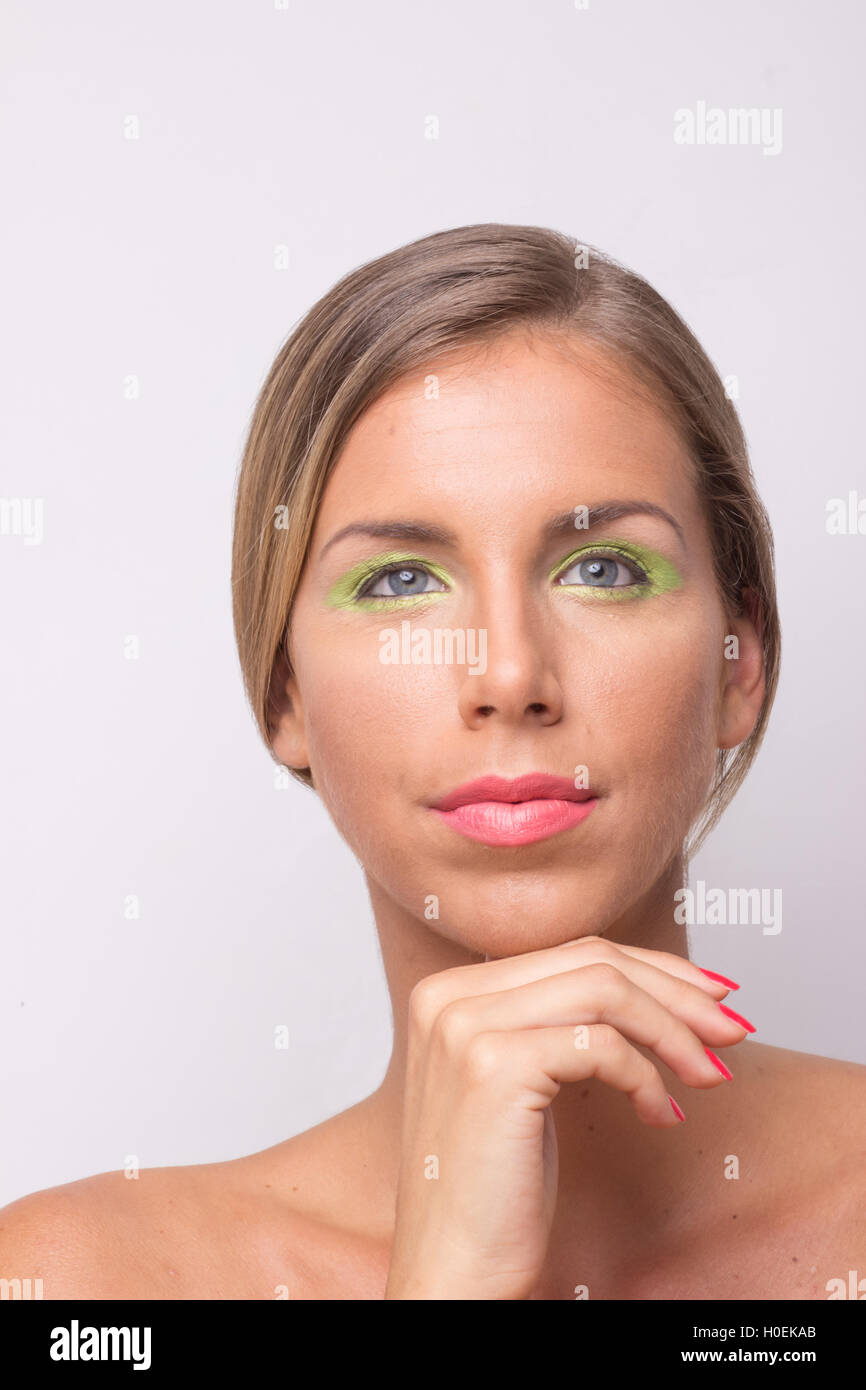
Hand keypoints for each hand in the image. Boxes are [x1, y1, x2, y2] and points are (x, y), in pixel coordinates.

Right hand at [384, 935, 750, 1299]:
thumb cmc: (494, 1189)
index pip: (573, 951)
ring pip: (605, 992)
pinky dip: (646, 1076)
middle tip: (732, 1030)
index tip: (710, 996)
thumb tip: (655, 987)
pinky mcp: (493, 1066)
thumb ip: (559, 1022)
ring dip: (674, 1032)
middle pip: (593, 961)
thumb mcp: (526, 1081)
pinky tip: (661, 1114)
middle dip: (677, 992)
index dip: (654, 969)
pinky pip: (600, 1046)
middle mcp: (447, 996)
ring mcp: (464, 1027)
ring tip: (709, 1075)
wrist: (452, 1271)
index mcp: (450, 990)